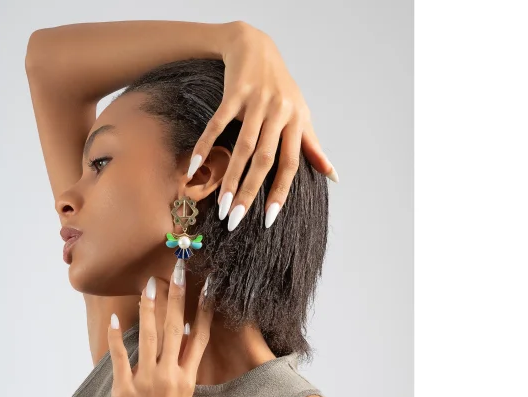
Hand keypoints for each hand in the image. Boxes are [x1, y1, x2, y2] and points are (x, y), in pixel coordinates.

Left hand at [107, 267, 213, 396]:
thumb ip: (184, 378)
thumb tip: (184, 352)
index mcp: (188, 381)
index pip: (199, 338)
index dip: (203, 311)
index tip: (207, 288)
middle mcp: (170, 377)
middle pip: (176, 329)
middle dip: (178, 298)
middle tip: (180, 271)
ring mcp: (146, 382)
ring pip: (150, 336)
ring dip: (150, 308)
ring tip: (150, 284)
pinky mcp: (124, 390)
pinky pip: (120, 357)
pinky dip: (116, 337)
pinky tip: (115, 318)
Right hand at [188, 21, 337, 230]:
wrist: (255, 46)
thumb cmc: (281, 87)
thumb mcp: (301, 114)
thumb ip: (313, 147)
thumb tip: (333, 176)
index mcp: (295, 122)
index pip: (289, 164)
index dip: (279, 192)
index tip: (268, 219)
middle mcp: (278, 112)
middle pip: (264, 160)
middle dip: (249, 192)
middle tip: (235, 219)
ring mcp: (256, 102)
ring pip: (242, 147)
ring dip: (229, 178)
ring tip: (220, 205)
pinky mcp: (233, 92)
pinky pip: (217, 124)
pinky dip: (205, 146)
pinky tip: (194, 168)